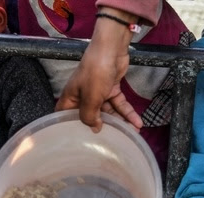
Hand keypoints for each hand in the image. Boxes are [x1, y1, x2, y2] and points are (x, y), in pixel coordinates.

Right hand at [55, 7, 142, 131]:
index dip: (69, 128)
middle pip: (90, 116)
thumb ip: (90, 116)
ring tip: (132, 134)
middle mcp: (83, 96)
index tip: (77, 142)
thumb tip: (95, 129)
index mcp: (71, 97)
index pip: (65, 115)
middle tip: (112, 142)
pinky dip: (128, 113)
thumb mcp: (91, 97)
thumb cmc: (95, 71)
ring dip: (120, 122)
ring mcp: (98, 92)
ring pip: (108, 112)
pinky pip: (119, 104)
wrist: (111, 49)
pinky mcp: (111, 88)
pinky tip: (138, 123)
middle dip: (102, 129)